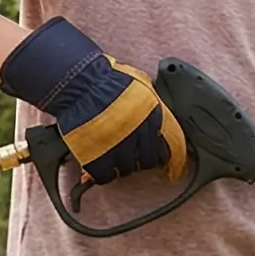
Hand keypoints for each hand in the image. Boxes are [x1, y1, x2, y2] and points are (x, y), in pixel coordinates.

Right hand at [0, 18, 185, 184]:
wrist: (78, 82)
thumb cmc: (107, 79)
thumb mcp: (141, 86)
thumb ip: (153, 104)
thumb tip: (161, 118)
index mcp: (154, 115)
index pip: (174, 145)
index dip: (176, 160)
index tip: (174, 169)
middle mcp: (139, 134)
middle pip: (149, 160)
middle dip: (144, 159)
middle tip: (134, 155)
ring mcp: (118, 146)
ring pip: (128, 169)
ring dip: (124, 165)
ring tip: (115, 156)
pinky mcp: (96, 156)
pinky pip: (106, 176)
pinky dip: (105, 174)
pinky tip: (102, 167)